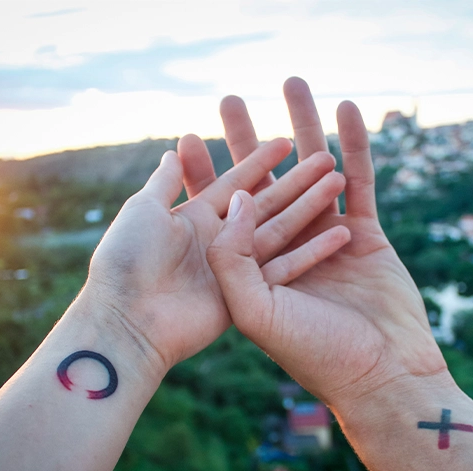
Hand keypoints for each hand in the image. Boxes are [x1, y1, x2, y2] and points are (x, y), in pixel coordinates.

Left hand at [83, 139, 346, 379]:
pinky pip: (294, 266)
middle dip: (293, 179)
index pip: (236, 185)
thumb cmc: (129, 264)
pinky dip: (317, 248)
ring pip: (285, 230)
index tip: (283, 142)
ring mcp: (242, 271)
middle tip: (320, 156)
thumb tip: (173, 150)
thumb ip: (164, 182)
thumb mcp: (143, 211)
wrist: (134, 327)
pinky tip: (342, 226)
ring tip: (335, 178)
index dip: (257, 162)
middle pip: (266, 205)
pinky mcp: (260, 297)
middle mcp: (223, 244)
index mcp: (197, 223)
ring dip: (311, 204)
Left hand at [206, 81, 447, 409]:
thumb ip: (230, 254)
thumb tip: (235, 195)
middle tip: (231, 101)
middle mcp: (286, 252)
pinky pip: (361, 182)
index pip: (218, 214)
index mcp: (251, 271)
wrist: (377, 378)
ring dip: (303, 131)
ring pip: (311, 175)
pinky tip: (346, 112)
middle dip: (247, 142)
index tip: (184, 137)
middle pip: (262, 185)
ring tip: (292, 85)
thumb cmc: (312, 354)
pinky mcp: (367, 235)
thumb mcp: (249, 308)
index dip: (201, 175)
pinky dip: (354, 148)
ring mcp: (326, 241)